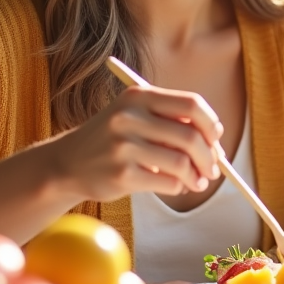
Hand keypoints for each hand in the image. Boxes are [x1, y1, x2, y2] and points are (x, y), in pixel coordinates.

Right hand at [49, 85, 223, 202]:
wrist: (66, 164)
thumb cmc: (112, 139)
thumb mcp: (135, 116)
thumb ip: (171, 121)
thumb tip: (216, 144)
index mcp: (138, 96)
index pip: (191, 104)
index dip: (210, 123)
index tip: (215, 138)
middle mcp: (130, 116)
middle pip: (190, 136)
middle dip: (210, 156)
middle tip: (214, 169)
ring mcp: (124, 146)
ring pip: (182, 163)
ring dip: (197, 176)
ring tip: (198, 181)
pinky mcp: (122, 175)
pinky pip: (167, 182)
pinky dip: (179, 186)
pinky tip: (177, 186)